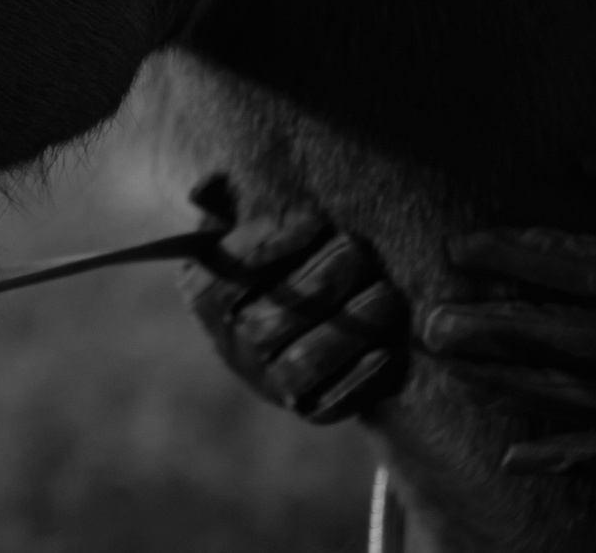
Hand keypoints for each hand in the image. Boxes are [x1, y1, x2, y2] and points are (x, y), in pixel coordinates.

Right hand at [180, 174, 409, 423]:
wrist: (305, 313)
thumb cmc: (278, 249)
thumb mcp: (244, 218)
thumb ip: (230, 197)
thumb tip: (210, 187)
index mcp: (205, 296)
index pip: (224, 277)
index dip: (267, 250)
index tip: (314, 220)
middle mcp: (230, 344)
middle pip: (267, 321)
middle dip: (318, 283)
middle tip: (359, 250)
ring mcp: (267, 382)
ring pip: (301, 363)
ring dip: (346, 330)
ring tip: (386, 295)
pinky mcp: (308, 408)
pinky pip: (332, 403)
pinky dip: (361, 378)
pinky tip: (391, 349)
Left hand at [421, 159, 595, 472]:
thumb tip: (580, 160)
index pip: (569, 268)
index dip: (507, 255)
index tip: (457, 247)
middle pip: (555, 339)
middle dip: (486, 328)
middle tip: (428, 322)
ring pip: (572, 398)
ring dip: (505, 384)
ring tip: (453, 369)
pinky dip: (565, 460)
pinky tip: (516, 455)